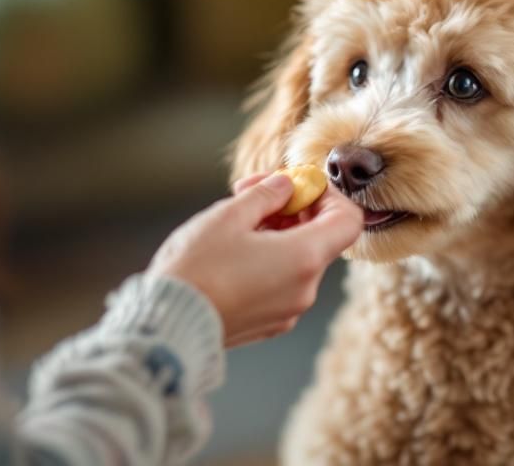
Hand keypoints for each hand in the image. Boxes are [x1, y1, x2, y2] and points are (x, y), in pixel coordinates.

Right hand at [147, 173, 362, 346]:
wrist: (164, 327)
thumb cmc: (196, 269)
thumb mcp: (229, 215)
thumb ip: (267, 194)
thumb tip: (287, 185)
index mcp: (304, 258)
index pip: (349, 220)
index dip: (328, 195)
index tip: (297, 186)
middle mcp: (305, 289)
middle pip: (321, 238)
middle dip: (293, 209)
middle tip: (252, 192)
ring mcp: (289, 311)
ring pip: (299, 259)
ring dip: (278, 233)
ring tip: (235, 221)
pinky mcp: (269, 324)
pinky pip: (283, 283)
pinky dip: (269, 260)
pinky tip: (233, 251)